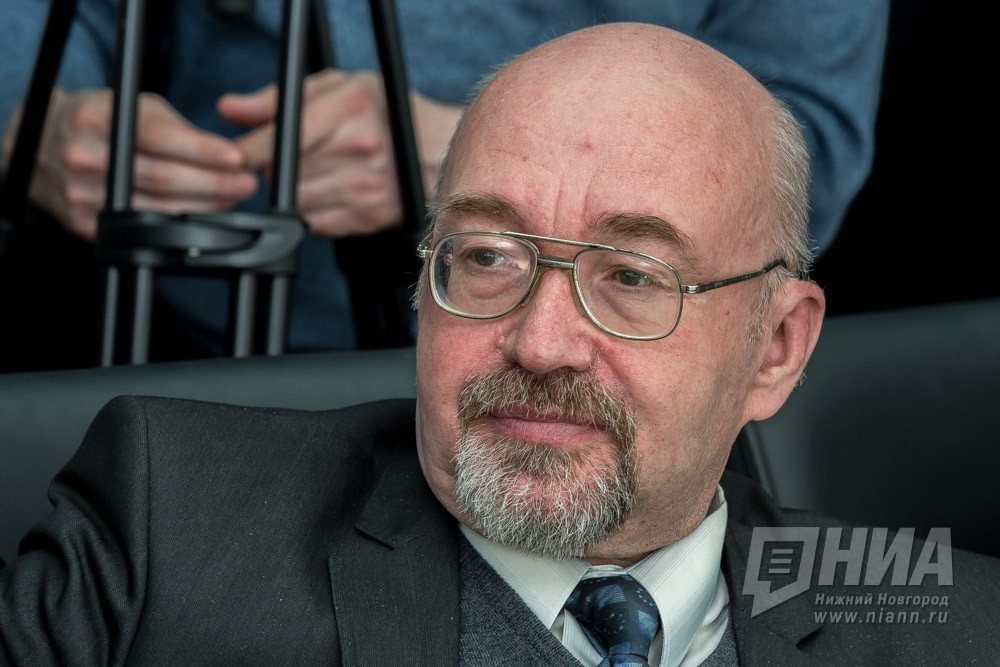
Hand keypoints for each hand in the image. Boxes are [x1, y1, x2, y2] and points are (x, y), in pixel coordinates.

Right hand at [2, 88, 258, 240]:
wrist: (39, 144)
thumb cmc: (97, 121)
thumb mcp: (131, 107)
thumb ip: (175, 128)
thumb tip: (225, 152)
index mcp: (95, 120)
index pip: (158, 138)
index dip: (201, 150)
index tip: (236, 157)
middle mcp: (85, 157)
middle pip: (162, 178)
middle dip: (213, 183)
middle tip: (246, 182)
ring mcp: (82, 193)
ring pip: (156, 209)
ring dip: (203, 207)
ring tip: (233, 198)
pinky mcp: (84, 223)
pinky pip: (140, 229)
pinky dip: (177, 226)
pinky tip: (201, 216)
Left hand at [218, 68, 461, 237]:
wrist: (439, 149)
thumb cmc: (386, 112)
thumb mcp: (338, 87)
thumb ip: (279, 98)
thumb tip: (230, 110)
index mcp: (350, 108)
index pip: (281, 137)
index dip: (248, 151)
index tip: (233, 155)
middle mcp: (361, 148)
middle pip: (284, 173)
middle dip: (273, 169)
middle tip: (282, 160)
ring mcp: (367, 186)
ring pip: (297, 201)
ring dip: (293, 192)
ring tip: (311, 174)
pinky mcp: (370, 217)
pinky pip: (317, 223)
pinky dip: (312, 211)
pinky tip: (327, 192)